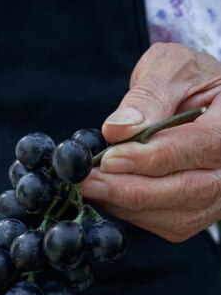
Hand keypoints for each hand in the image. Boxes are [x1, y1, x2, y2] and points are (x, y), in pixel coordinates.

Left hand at [82, 43, 220, 241]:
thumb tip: (117, 130)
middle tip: (88, 181)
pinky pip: (166, 225)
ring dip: (126, 205)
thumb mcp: (170, 69)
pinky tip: (107, 195)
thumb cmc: (186, 81)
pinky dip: (132, 214)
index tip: (109, 158)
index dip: (150, 158)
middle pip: (187, 191)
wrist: (199, 102)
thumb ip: (147, 96)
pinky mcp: (198, 213)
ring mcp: (217, 197)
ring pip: (175, 216)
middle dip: (130, 190)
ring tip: (91, 187)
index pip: (196, 149)